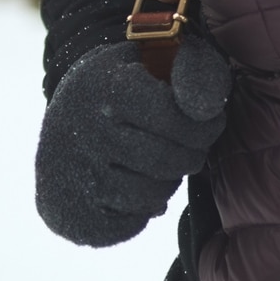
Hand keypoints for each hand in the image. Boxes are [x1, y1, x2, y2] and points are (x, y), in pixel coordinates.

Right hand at [35, 35, 231, 246]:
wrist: (66, 109)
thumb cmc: (127, 79)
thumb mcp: (154, 55)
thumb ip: (193, 67)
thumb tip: (207, 107)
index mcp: (109, 88)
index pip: (173, 118)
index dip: (204, 127)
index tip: (213, 123)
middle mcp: (87, 130)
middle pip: (164, 160)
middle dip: (193, 157)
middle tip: (196, 148)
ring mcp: (75, 172)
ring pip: (147, 196)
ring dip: (170, 184)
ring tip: (168, 166)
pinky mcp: (68, 207)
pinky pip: (124, 225)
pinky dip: (144, 212)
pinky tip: (144, 189)